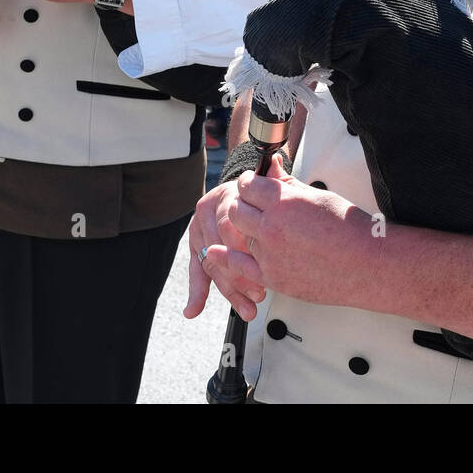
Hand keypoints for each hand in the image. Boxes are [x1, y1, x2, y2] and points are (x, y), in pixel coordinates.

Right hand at [184, 176, 274, 322]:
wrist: (241, 190)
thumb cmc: (258, 194)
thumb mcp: (268, 186)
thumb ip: (272, 180)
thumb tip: (277, 164)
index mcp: (225, 198)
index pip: (229, 224)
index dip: (244, 247)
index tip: (262, 265)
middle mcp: (207, 213)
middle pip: (220, 248)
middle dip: (240, 274)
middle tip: (259, 292)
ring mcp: (200, 231)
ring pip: (212, 264)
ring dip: (230, 289)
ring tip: (248, 307)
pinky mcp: (198, 248)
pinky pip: (197, 271)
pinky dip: (198, 292)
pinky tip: (194, 309)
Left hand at [208, 156, 376, 307]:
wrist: (366, 265)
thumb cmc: (349, 229)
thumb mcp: (316, 196)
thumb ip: (287, 183)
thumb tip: (271, 166)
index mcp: (283, 202)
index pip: (248, 185)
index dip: (249, 182)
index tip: (252, 184)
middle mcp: (272, 228)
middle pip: (237, 209)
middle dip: (242, 204)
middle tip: (252, 204)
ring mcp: (270, 255)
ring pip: (237, 236)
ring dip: (243, 230)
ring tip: (253, 226)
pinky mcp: (272, 278)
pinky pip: (238, 266)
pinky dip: (226, 257)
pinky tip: (218, 251)